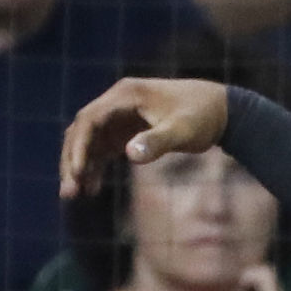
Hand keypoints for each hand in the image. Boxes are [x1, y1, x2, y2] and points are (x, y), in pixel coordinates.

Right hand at [60, 78, 229, 198]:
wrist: (222, 110)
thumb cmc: (203, 118)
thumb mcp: (183, 131)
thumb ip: (157, 142)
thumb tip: (129, 155)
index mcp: (125, 95)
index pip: (89, 119)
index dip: (80, 146)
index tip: (77, 172)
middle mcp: (117, 103)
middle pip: (83, 131)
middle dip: (73, 160)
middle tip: (68, 191)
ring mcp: (120, 116)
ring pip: (90, 141)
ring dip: (80, 166)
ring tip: (73, 195)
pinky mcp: (128, 130)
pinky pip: (104, 148)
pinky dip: (96, 166)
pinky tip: (91, 188)